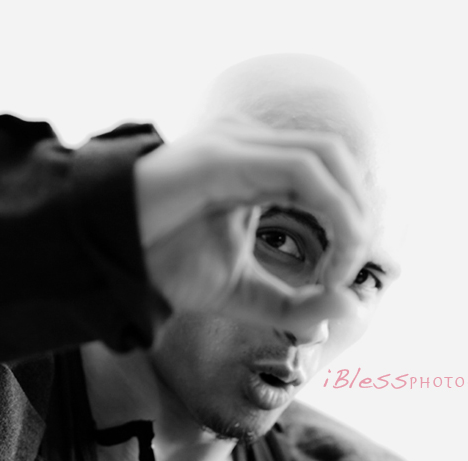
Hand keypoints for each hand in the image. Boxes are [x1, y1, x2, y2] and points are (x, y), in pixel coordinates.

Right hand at [134, 117, 370, 329]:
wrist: (107, 262)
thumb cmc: (165, 266)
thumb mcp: (245, 294)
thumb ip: (295, 305)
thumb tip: (349, 309)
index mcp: (258, 165)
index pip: (331, 173)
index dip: (353, 222)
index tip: (341, 279)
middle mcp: (251, 144)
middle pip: (339, 158)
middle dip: (360, 217)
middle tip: (347, 273)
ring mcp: (237, 143)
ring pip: (328, 157)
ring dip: (350, 216)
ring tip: (339, 268)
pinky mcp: (226, 156)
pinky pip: (302, 169)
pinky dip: (331, 212)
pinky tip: (324, 258)